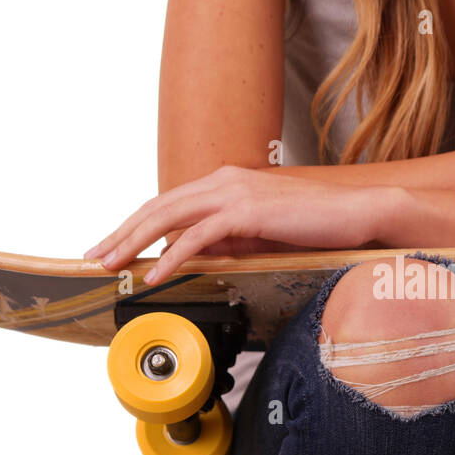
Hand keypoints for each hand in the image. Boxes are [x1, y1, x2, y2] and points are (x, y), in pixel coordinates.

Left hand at [84, 167, 391, 284]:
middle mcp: (224, 180)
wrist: (359, 213)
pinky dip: (173, 256)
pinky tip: (157, 274)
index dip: (134, 225)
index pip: (168, 203)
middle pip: (158, 206)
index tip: (112, 246)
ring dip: (135, 242)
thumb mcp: (263, 234)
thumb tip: (200, 257)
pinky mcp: (248, 211)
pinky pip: (200, 237)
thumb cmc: (319, 224)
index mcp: (226, 182)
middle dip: (122, 233)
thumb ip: (231, 240)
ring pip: (169, 216)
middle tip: (95, 256)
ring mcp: (235, 192)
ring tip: (113, 265)